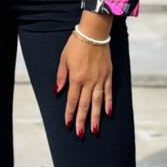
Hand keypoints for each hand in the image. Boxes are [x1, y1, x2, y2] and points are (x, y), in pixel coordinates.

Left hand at [55, 21, 112, 136]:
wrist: (94, 32)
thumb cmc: (76, 44)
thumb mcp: (64, 58)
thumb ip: (61, 76)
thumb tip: (57, 92)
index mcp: (76, 77)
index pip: (72, 100)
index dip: (69, 113)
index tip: (68, 125)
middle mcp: (88, 81)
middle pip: (84, 105)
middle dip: (81, 120)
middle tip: (80, 134)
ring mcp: (100, 79)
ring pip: (97, 102)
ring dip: (96, 117)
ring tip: (94, 130)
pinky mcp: (108, 75)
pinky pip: (108, 92)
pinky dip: (108, 103)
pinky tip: (108, 113)